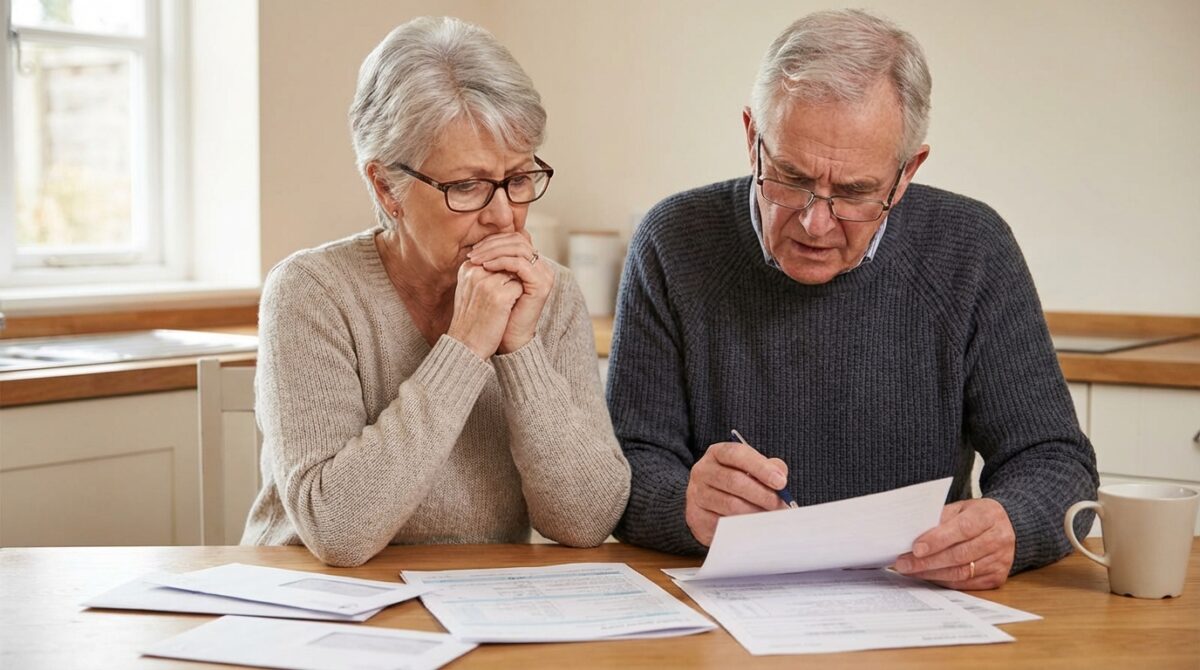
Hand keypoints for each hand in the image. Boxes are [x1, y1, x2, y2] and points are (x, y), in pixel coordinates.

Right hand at [446, 260, 522, 358]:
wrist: (465, 345)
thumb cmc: (470, 319)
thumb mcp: (470, 290)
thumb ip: (482, 273)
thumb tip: (505, 259)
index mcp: (467, 268)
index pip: (495, 254)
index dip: (504, 267)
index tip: (500, 285)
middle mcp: (476, 272)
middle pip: (506, 261)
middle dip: (511, 273)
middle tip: (505, 295)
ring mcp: (488, 283)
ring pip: (515, 272)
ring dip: (515, 285)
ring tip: (503, 304)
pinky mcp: (500, 296)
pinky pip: (520, 287)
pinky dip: (519, 296)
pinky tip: (507, 310)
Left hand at [467, 231, 554, 353]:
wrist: (509, 339)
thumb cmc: (499, 313)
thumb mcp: (495, 283)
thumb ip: (494, 263)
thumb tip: (476, 245)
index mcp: (533, 264)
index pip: (515, 239)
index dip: (493, 240)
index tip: (473, 250)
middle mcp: (542, 267)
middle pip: (518, 240)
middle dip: (492, 244)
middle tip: (473, 253)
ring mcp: (544, 275)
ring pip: (518, 248)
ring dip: (494, 251)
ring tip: (476, 259)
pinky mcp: (541, 285)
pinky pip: (520, 264)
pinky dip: (501, 262)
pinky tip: (485, 267)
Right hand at [685, 441, 788, 545]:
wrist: (709, 506)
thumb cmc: (736, 484)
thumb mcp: (751, 469)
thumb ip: (769, 468)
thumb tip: (780, 477)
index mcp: (717, 453)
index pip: (737, 454)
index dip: (761, 467)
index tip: (780, 482)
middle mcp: (702, 471)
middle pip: (734, 480)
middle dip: (762, 494)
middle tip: (779, 505)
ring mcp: (696, 494)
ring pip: (730, 504)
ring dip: (755, 512)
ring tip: (770, 517)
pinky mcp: (696, 517)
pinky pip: (723, 524)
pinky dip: (742, 526)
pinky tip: (754, 526)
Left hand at [892, 498, 1015, 589]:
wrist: (1006, 526)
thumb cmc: (976, 515)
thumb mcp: (960, 508)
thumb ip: (941, 519)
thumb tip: (913, 535)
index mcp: (988, 515)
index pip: (962, 529)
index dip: (938, 540)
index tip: (916, 548)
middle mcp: (999, 539)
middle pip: (960, 555)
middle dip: (928, 561)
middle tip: (904, 564)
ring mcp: (1000, 560)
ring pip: (962, 572)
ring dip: (932, 574)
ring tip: (911, 571)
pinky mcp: (997, 577)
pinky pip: (966, 583)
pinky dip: (944, 581)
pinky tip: (928, 576)